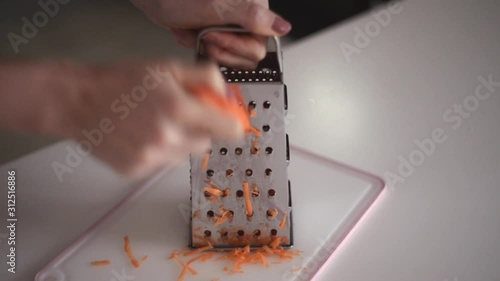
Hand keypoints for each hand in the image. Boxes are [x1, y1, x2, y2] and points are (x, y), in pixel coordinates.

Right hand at [73, 60, 243, 176]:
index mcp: (179, 110)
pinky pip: (161, 164)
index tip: (229, 122)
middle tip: (181, 115)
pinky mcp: (136, 170)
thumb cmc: (120, 81)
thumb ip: (204, 78)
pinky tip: (140, 136)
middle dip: (200, 130)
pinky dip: (157, 152)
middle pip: (206, 143)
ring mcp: (151, 158)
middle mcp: (168, 138)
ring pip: (184, 155)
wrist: (78, 101)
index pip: (228, 130)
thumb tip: (226, 94)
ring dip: (178, 141)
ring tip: (154, 124)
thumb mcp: (167, 67)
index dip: (232, 125)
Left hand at [132, 0, 291, 68]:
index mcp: (254, 8)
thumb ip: (251, 17)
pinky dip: (201, 47)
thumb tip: (281, 27)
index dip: (235, 46)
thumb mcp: (216, 8)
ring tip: (198, 33)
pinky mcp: (220, 34)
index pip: (259, 46)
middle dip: (222, 48)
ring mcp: (233, 27)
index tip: (215, 35)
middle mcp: (247, 18)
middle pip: (247, 55)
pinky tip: (192, 34)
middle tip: (206, 35)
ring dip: (209, 48)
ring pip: (231, 57)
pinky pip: (217, 54)